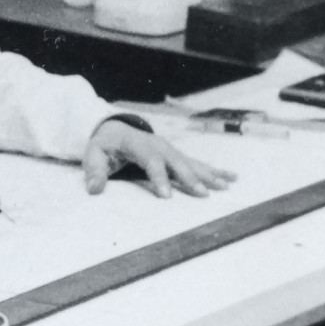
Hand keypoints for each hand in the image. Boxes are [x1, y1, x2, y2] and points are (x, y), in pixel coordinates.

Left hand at [82, 119, 234, 198]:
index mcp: (138, 144)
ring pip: (191, 163)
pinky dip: (215, 171)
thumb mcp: (93, 154)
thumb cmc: (105, 145)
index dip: (159, 178)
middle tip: (201, 193)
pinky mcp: (177, 156)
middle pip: (176, 162)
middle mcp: (159, 146)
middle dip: (189, 178)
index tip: (166, 196)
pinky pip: (198, 164)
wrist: (116, 129)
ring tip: (224, 186)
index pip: (150, 161)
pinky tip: (231, 178)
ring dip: (208, 174)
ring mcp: (170, 150)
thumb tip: (94, 189)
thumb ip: (93, 170)